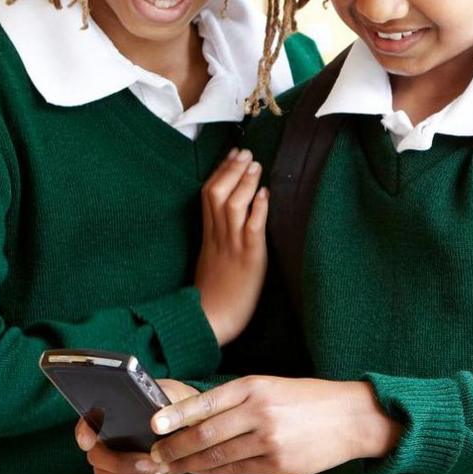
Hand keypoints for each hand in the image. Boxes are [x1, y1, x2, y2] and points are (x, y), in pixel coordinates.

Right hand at [76, 379, 198, 473]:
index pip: (87, 422)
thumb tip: (156, 420)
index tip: (88, 442)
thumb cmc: (174, 404)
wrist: (185, 425)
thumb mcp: (172, 395)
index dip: (83, 433)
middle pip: (96, 457)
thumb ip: (162, 402)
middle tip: (150, 461)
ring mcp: (111, 461)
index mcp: (112, 414)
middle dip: (120, 462)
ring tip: (156, 469)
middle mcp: (105, 439)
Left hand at [146, 376, 401, 473]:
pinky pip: (238, 471)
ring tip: (171, 467)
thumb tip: (196, 419)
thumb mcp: (272, 387)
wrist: (353, 417)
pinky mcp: (278, 465)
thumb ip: (237, 401)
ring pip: (218, 457)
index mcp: (256, 387)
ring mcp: (270, 441)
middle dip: (175, 448)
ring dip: (190, 464)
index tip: (153, 425)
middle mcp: (260, 413)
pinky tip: (204, 471)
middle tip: (155, 455)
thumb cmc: (308, 399)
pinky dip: (217, 472)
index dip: (176, 415)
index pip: (206, 402)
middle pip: (206, 434)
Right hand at [197, 149, 268, 345]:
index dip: (220, 172)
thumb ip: (215, 239)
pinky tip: (265, 194)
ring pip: (232, 206)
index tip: (232, 155)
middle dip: (231, 170)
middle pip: (216, 194)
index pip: (208, 195)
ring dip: (245, 183)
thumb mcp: (209, 261)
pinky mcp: (248, 258)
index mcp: (207, 236)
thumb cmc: (213, 294)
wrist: (210, 321)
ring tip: (255, 165)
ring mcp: (232, 246)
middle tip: (245, 152)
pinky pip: (252, 228)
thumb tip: (227, 220)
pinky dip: (257, 209)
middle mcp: (217, 237)